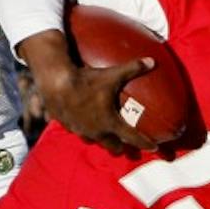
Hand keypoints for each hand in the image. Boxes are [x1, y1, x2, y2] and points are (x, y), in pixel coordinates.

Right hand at [39, 58, 159, 155]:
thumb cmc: (87, 80)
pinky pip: (77, 131)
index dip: (144, 143)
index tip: (153, 147)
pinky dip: (82, 129)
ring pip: (93, 141)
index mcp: (110, 122)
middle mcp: (96, 131)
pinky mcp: (67, 125)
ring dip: (100, 139)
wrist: (56, 83)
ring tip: (103, 134)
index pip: (132, 137)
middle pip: (112, 147)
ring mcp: (80, 130)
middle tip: (125, 145)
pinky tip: (81, 122)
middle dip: (120, 147)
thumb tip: (152, 61)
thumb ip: (133, 68)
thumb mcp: (112, 74)